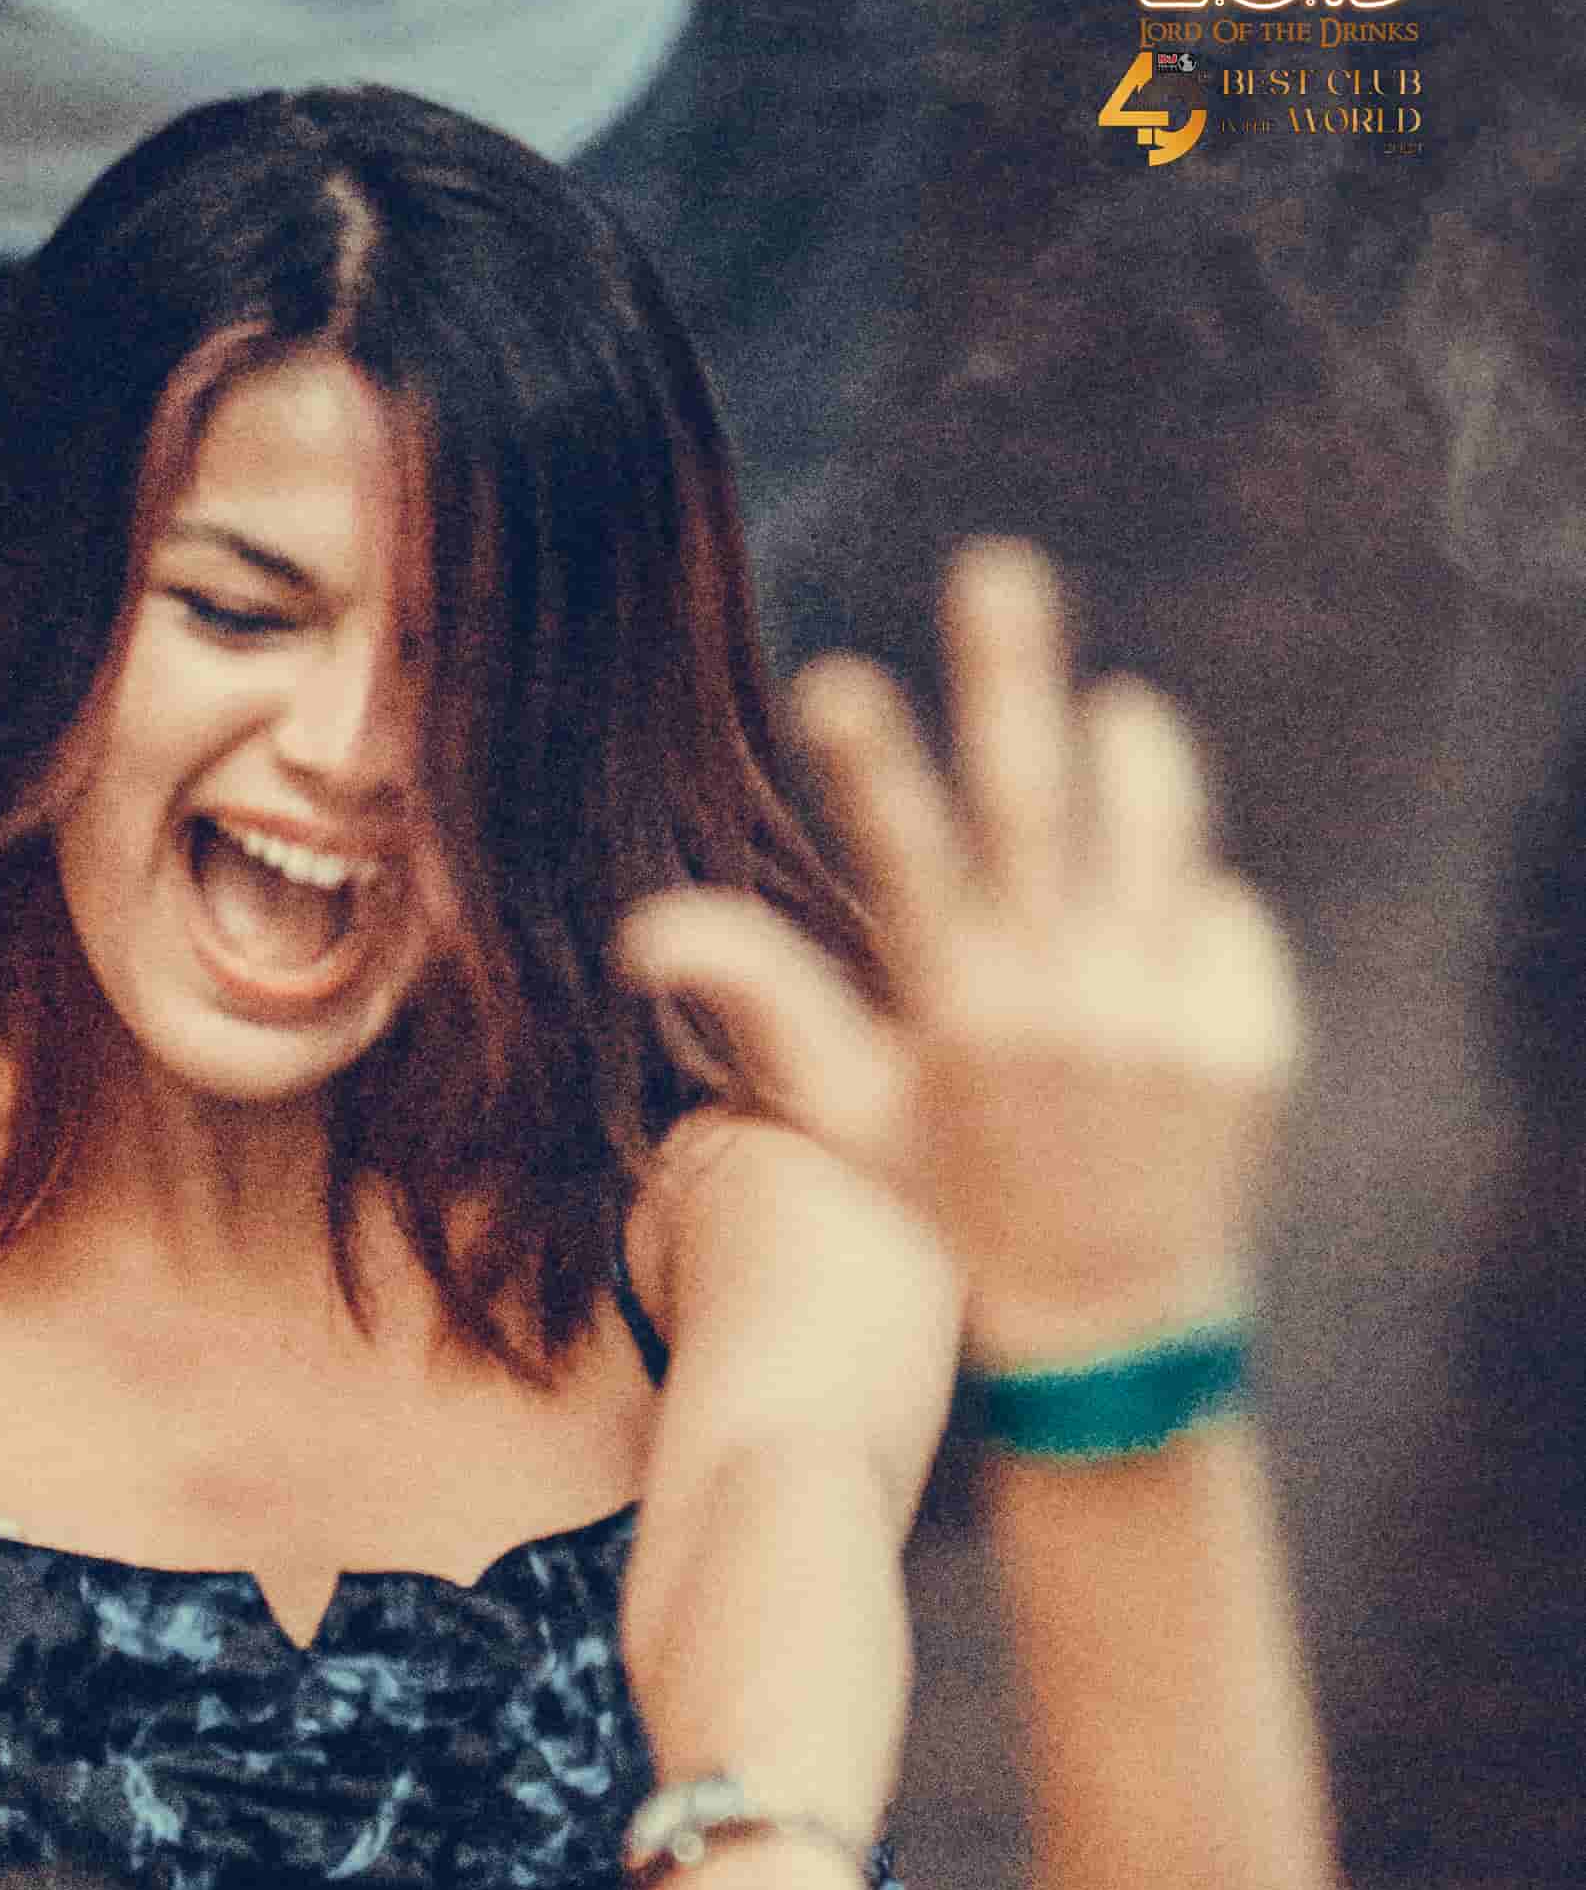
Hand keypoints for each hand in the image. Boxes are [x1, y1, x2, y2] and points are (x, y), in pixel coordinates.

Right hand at [621, 544, 1298, 1356]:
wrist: (1112, 1322)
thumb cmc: (956, 1204)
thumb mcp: (846, 1117)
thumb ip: (761, 1002)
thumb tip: (642, 929)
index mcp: (955, 1015)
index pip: (906, 864)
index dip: (871, 769)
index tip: (837, 681)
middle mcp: (1064, 1006)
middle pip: (1035, 802)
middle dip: (1007, 675)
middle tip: (993, 566)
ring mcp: (1165, 1016)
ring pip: (1154, 825)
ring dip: (1132, 752)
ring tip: (1109, 718)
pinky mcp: (1248, 1032)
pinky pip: (1217, 910)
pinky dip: (1181, 910)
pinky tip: (1146, 962)